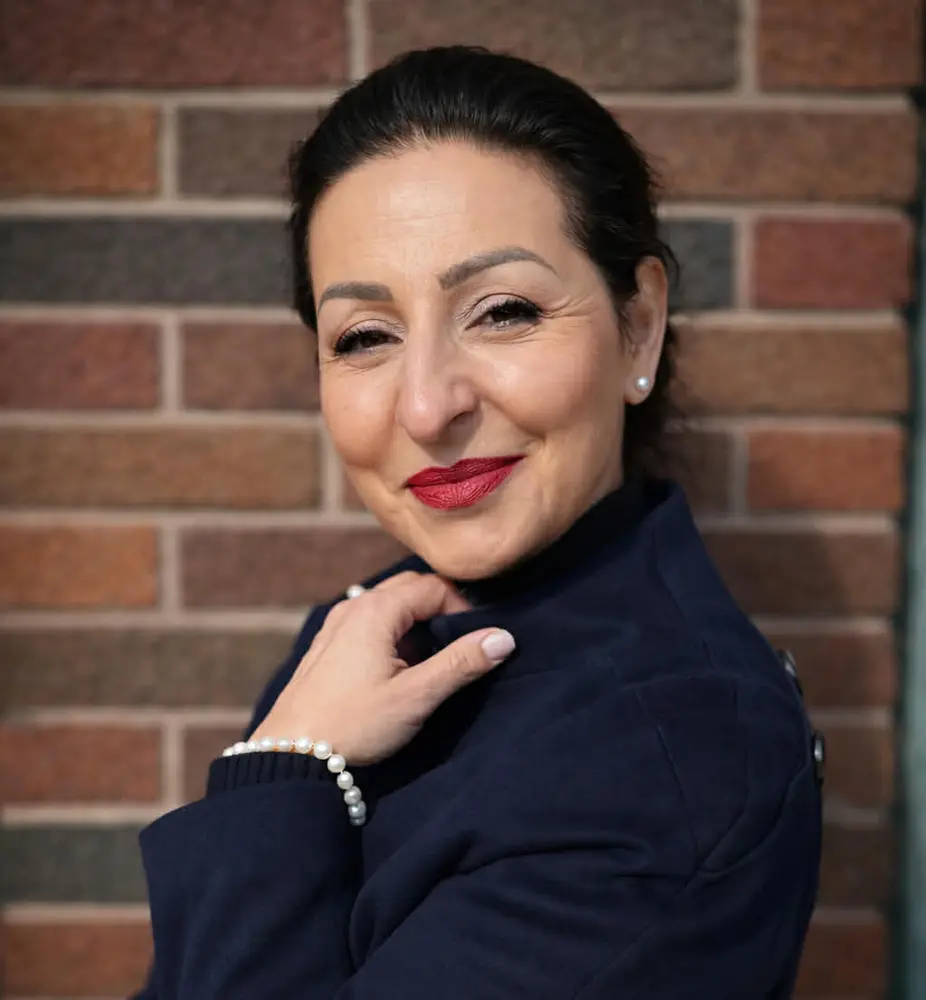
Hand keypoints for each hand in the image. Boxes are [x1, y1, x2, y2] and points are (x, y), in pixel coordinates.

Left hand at [250, 572, 515, 765]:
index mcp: (376, 610)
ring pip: (389, 604)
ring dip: (417, 621)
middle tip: (462, 644)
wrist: (290, 755)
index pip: (434, 587)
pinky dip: (393, 632)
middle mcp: (353, 606)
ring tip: (433, 658)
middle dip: (441, 607)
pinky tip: (399, 667)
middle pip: (410, 587)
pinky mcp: (327, 645)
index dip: (463, 608)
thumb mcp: (416, 696)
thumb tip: (504, 637)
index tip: (478, 639)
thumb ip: (461, 663)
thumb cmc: (354, 725)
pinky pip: (370, 621)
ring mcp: (336, 624)